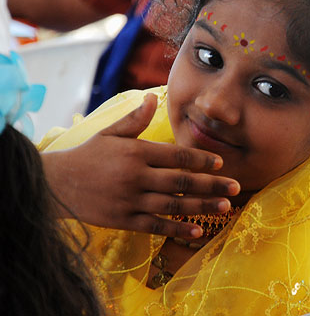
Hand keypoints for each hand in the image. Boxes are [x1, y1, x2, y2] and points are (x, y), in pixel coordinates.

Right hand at [42, 93, 239, 238]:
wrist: (56, 184)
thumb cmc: (88, 155)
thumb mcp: (109, 133)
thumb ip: (134, 119)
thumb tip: (152, 97)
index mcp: (136, 152)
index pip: (176, 156)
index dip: (201, 159)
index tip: (222, 163)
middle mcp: (136, 176)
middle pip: (181, 181)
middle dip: (212, 184)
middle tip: (236, 187)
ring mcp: (130, 200)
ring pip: (173, 205)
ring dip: (202, 206)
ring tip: (225, 206)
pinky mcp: (124, 220)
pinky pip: (155, 225)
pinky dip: (177, 228)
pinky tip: (198, 230)